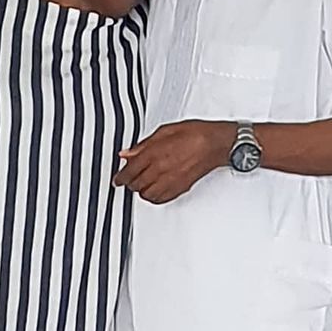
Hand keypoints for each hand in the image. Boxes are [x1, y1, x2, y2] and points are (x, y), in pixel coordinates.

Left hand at [114, 120, 236, 204]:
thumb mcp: (164, 131)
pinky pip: (160, 199)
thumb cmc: (194, 134)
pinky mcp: (180, 188)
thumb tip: (128, 152)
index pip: (129, 171)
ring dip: (141, 190)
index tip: (117, 179)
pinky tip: (153, 191)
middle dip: (130, 182)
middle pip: (136, 184)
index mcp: (154, 154)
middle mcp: (160, 170)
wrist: (214, 143)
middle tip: (127, 178)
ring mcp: (170, 181)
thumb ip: (143, 144)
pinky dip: (153, 197)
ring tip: (140, 184)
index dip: (120, 177)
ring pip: (146, 195)